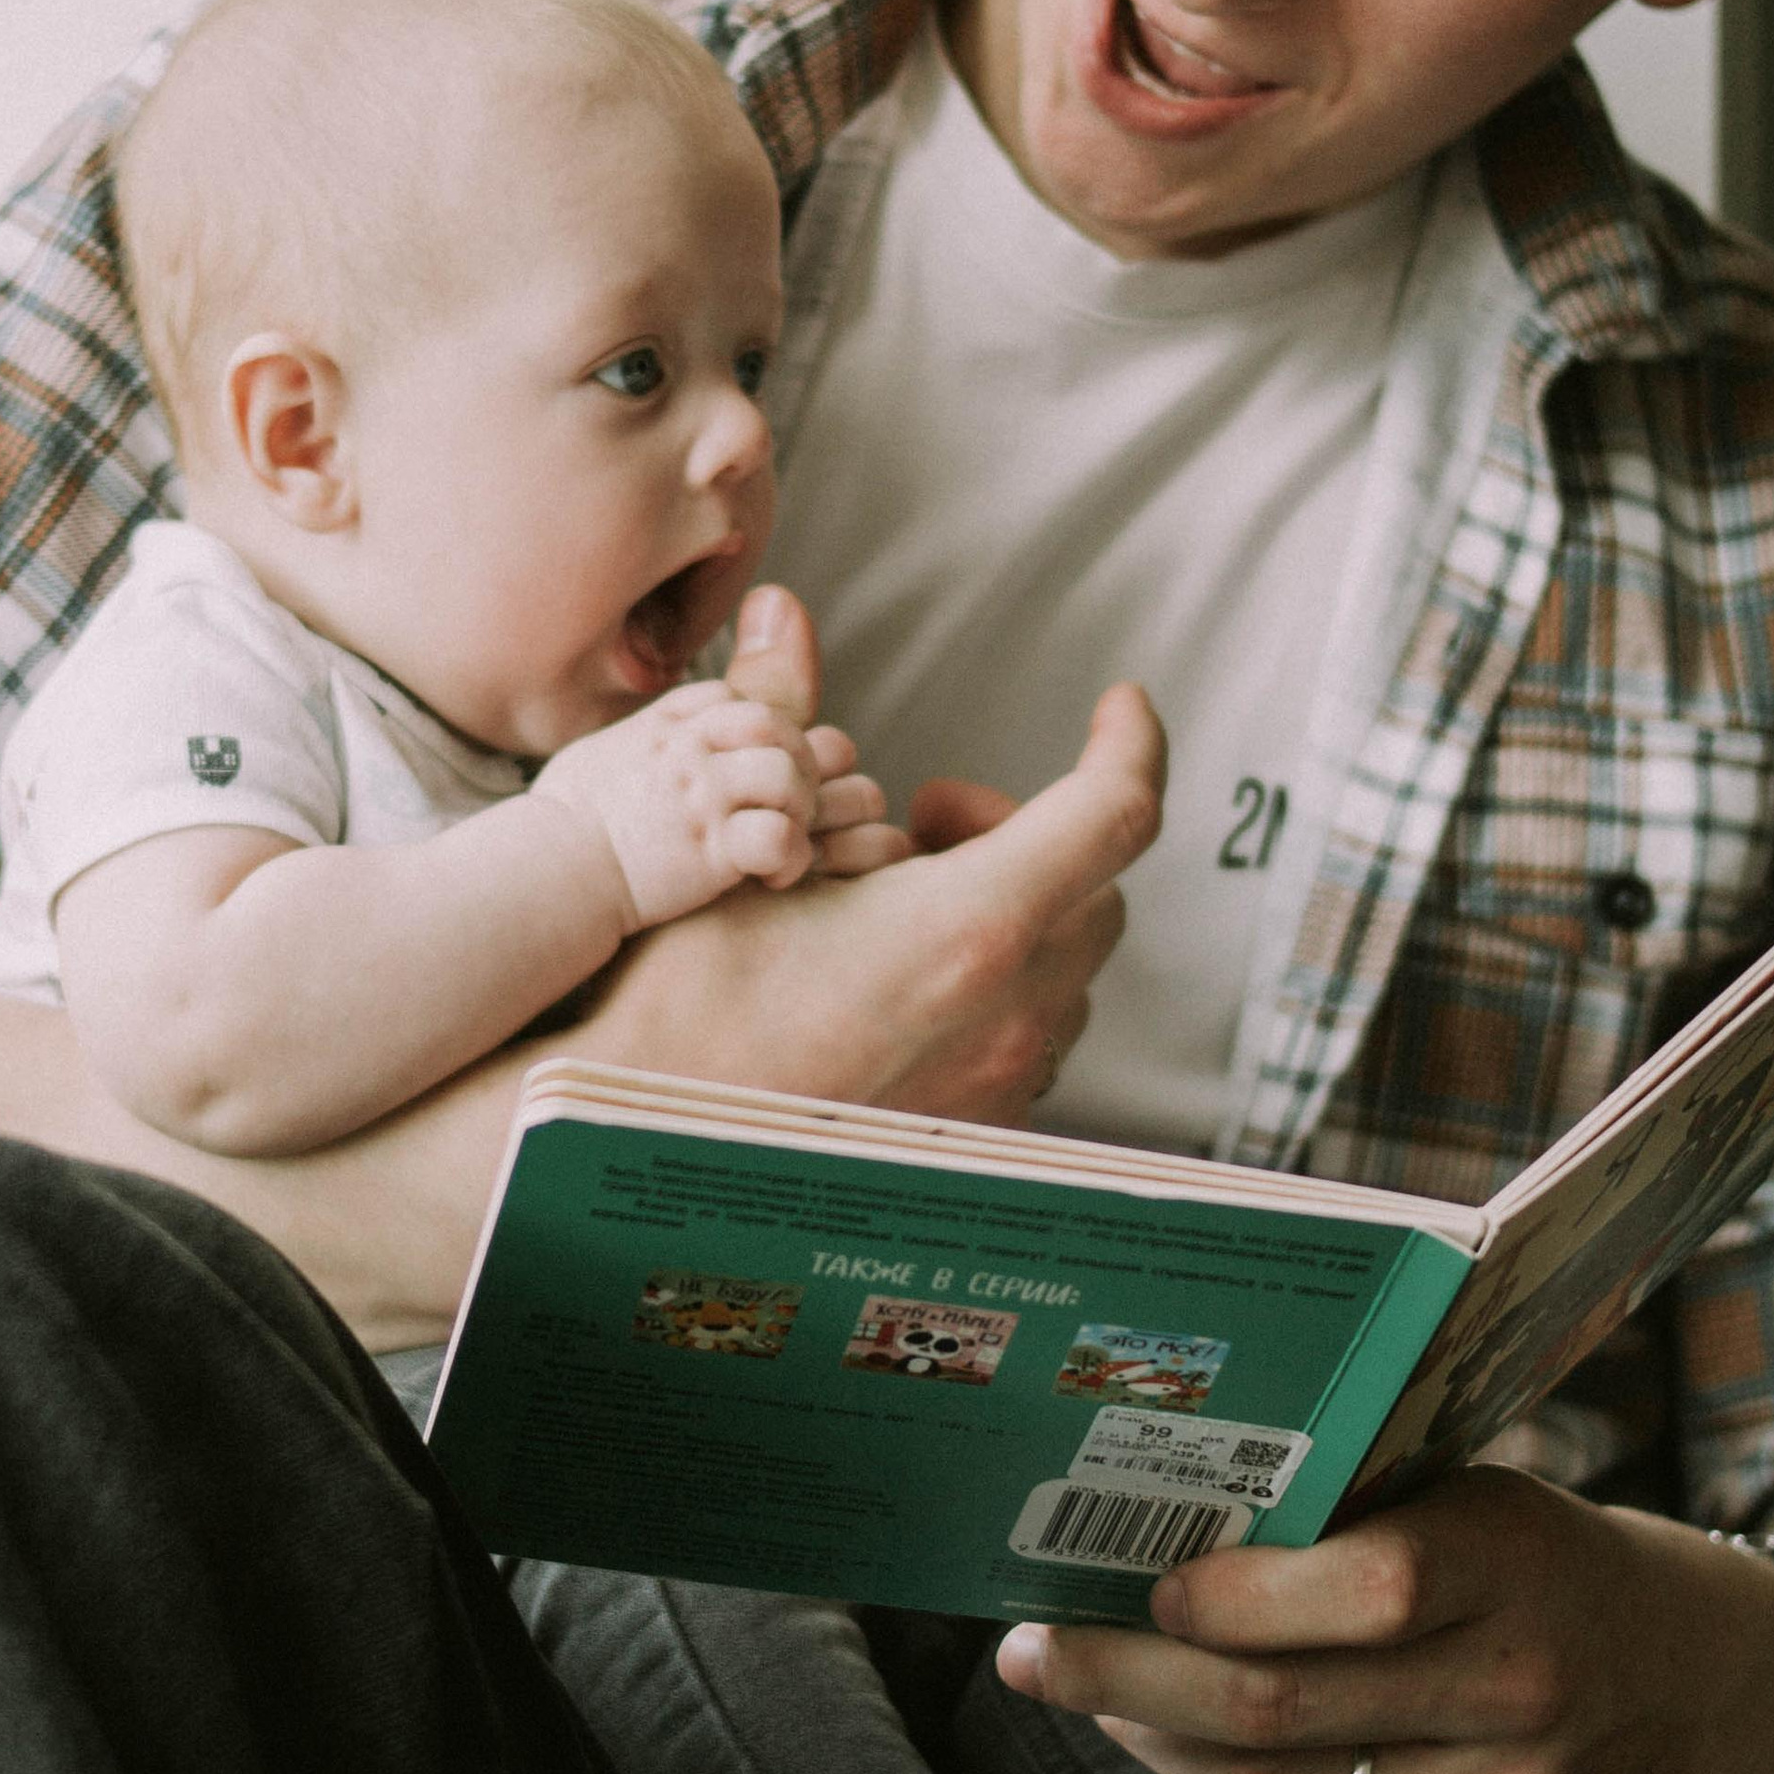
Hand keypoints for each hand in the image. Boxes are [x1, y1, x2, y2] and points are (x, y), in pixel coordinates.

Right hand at [532, 674, 886, 927]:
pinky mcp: (713, 851)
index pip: (734, 699)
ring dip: (800, 810)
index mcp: (661, 726)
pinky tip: (773, 878)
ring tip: (784, 841)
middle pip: (774, 725)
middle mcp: (686, 751)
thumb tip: (642, 741)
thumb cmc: (557, 827)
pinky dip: (792, 859)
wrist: (543, 876)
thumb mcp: (594, 758)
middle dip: (794, 763)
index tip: (745, 771)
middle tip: (788, 807)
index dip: (754, 733)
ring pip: (788, 775)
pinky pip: (782, 838)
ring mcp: (702, 797)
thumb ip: (634, 740)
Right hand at [568, 586, 1161, 1121]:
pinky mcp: (979, 1136)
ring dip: (1009, 916)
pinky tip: (896, 985)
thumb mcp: (734, 846)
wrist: (643, 1154)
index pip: (1114, 813)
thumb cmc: (682, 1012)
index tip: (1117, 706)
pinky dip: (991, 989)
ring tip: (897, 905)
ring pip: (1062, 971)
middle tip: (925, 821)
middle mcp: (1011, 1014)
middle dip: (1026, 835)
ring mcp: (1003, 1086)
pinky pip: (1027, 1038)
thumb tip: (784, 618)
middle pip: (1092, 890)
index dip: (1130, 743)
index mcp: (972, 931)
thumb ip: (779, 721)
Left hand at [996, 1469, 1773, 1773]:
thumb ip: (1337, 1511)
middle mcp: (1518, 1696)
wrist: (1682, 1676)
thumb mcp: (1461, 1493)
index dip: (1221, 1593)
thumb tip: (1146, 1520)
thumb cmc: (1529, 1557)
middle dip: (1125, 1679)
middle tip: (1032, 1652)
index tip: (1126, 1573)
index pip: (1355, 1591)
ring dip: (1158, 1751)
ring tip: (1100, 1702)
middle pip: (1278, 1709)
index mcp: (1510, 1566)